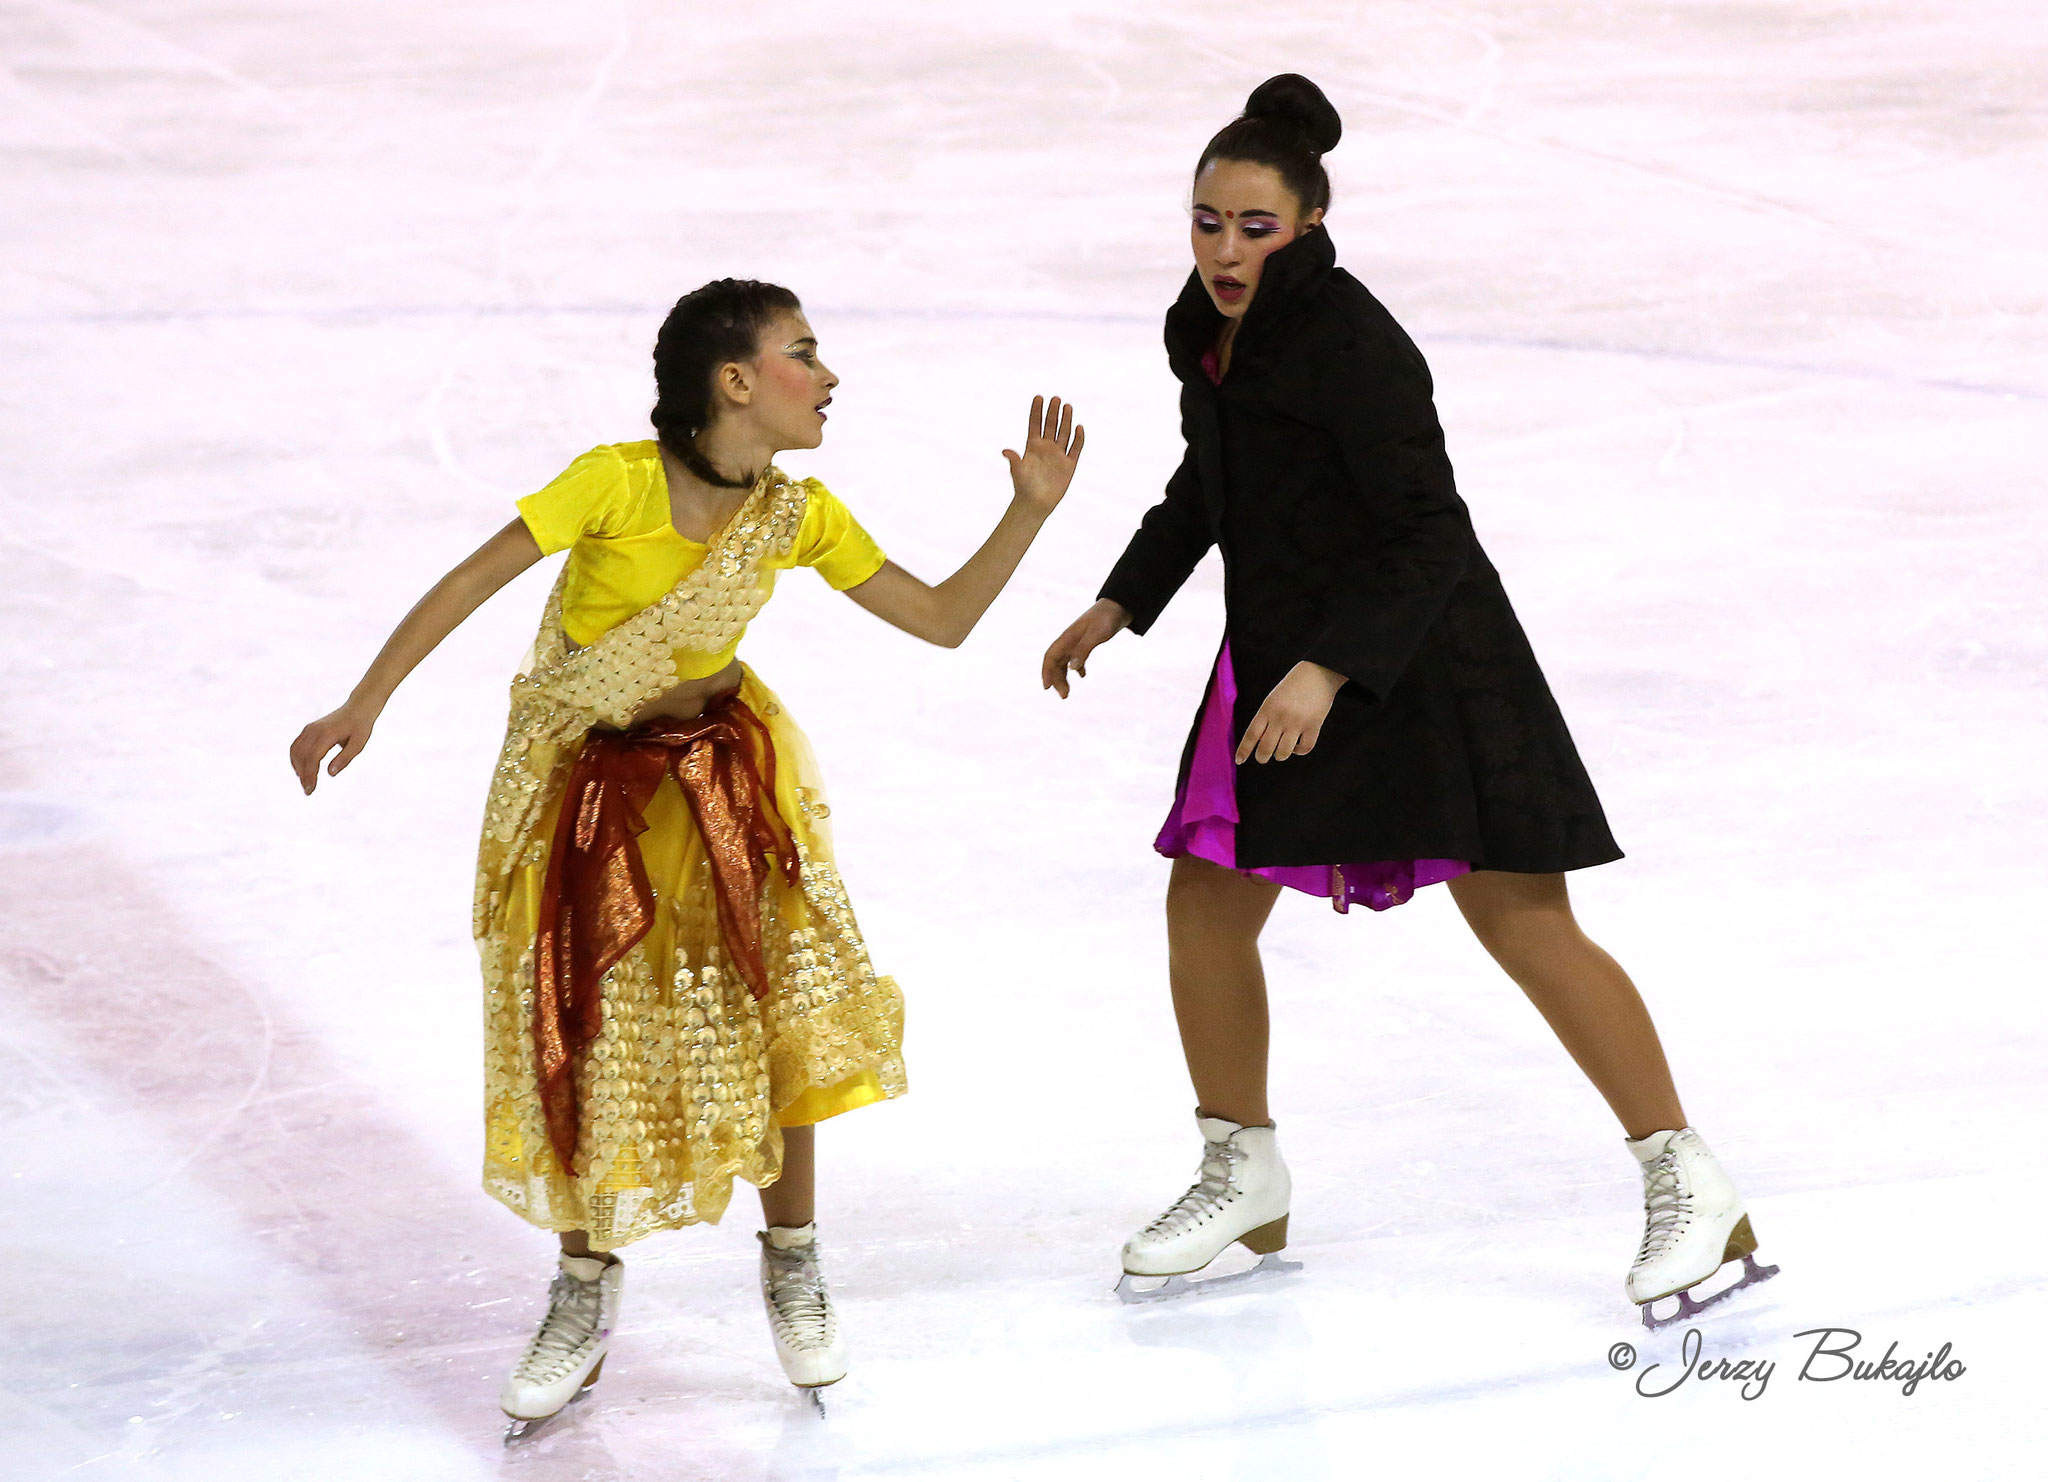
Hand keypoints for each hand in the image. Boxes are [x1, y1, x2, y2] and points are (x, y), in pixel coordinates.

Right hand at [291, 703, 376, 793]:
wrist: (358, 708)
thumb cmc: (361, 726)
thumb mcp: (359, 744)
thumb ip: (345, 758)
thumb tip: (330, 774)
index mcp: (326, 734)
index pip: (313, 758)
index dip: (310, 775)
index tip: (311, 790)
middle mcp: (314, 730)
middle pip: (302, 756)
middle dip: (303, 775)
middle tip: (308, 791)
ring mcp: (309, 729)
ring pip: (296, 751)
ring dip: (297, 768)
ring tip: (305, 783)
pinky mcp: (308, 729)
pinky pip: (297, 745)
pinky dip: (296, 759)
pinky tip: (301, 770)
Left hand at [1003, 395, 1085, 514]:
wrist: (1035, 504)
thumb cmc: (1023, 487)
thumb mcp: (1017, 472)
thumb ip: (1014, 460)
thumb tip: (1005, 451)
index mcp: (1032, 446)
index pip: (1035, 424)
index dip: (1036, 411)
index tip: (1039, 397)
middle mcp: (1046, 447)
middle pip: (1051, 425)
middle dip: (1053, 412)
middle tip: (1055, 398)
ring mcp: (1058, 455)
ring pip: (1064, 433)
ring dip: (1066, 420)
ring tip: (1067, 406)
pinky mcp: (1069, 464)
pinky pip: (1075, 448)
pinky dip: (1078, 438)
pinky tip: (1079, 427)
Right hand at [1041, 598, 1129, 697]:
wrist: (1119, 607)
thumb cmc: (1107, 618)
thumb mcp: (1097, 634)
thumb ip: (1084, 650)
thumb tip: (1071, 669)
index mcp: (1068, 638)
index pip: (1050, 656)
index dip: (1046, 671)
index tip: (1047, 687)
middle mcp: (1069, 640)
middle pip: (1056, 662)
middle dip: (1057, 679)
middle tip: (1064, 696)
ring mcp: (1077, 641)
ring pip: (1064, 662)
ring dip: (1064, 676)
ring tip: (1068, 691)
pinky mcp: (1087, 642)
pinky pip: (1076, 658)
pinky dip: (1076, 668)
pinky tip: (1082, 675)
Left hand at [1236, 662, 1344, 763]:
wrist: (1317, 673)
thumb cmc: (1292, 687)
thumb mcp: (1272, 699)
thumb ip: (1266, 719)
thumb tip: (1260, 743)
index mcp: (1267, 709)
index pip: (1251, 734)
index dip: (1244, 750)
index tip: (1238, 760)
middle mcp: (1280, 717)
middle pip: (1265, 748)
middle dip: (1262, 757)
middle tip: (1263, 757)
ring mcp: (1297, 722)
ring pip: (1283, 753)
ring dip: (1280, 755)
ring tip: (1281, 749)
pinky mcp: (1314, 726)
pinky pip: (1304, 749)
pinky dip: (1299, 751)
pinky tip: (1297, 745)